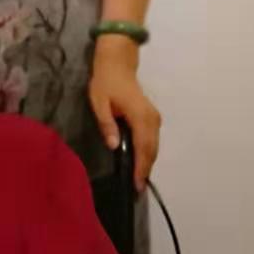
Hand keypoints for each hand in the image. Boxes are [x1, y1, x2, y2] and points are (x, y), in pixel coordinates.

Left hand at [88, 38, 161, 189]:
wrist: (118, 63)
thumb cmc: (106, 82)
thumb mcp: (99, 102)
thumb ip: (107, 124)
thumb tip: (114, 146)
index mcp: (139, 115)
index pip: (142, 147)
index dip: (140, 167)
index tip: (136, 184)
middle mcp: (151, 118)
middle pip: (152, 150)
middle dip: (145, 170)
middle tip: (137, 189)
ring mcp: (154, 118)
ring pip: (154, 146)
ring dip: (148, 163)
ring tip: (139, 181)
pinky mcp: (152, 118)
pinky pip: (152, 140)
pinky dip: (148, 153)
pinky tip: (140, 163)